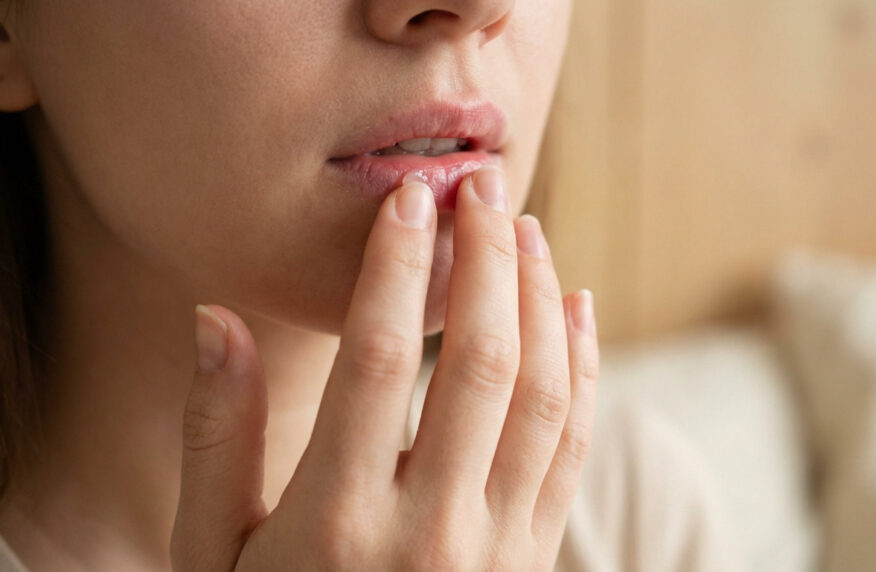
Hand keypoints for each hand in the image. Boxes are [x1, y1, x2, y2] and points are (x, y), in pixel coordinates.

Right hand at [170, 167, 599, 570]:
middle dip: (485, 260)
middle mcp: (428, 531)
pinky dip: (581, 369)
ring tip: (524, 230)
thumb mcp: (212, 554)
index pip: (379, 361)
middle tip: (479, 186)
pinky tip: (574, 310)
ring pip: (540, 396)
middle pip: (479, 363)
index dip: (396, 268)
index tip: (408, 198)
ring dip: (539, 300)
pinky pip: (571, 446)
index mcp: (335, 523)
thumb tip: (216, 319)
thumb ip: (217, 438)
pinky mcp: (535, 557)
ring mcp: (496, 549)